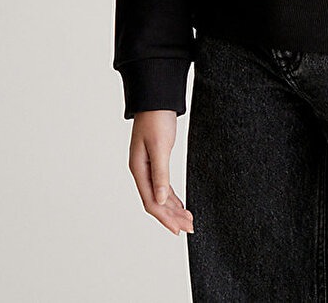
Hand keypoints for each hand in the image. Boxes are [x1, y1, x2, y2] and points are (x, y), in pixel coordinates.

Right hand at [129, 110, 194, 235]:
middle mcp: (141, 170)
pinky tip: (179, 204)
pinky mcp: (156, 160)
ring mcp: (147, 166)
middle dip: (171, 216)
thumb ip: (160, 173)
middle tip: (189, 227)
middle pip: (155, 201)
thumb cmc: (156, 118)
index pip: (150, 201)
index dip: (164, 217)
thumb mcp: (159, 146)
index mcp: (138, 169)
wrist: (156, 97)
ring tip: (188, 220)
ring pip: (159, 194)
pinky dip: (171, 196)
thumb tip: (160, 200)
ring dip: (173, 208)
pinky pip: (162, 185)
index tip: (178, 230)